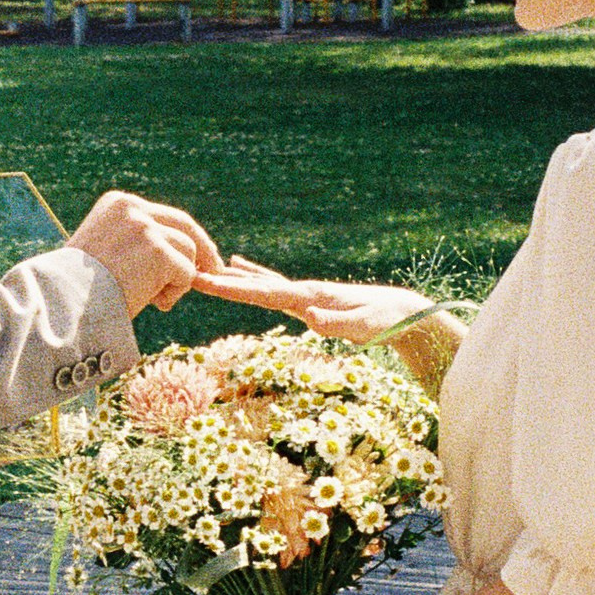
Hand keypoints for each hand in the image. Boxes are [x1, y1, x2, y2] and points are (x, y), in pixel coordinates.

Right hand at [71, 190, 225, 317]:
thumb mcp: (103, 251)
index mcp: (117, 203)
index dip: (183, 236)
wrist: (62, 303)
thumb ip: (134, 243)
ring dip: (178, 281)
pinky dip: (175, 293)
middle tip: (215, 271)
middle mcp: (133, 209)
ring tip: (152, 300)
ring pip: (188, 253)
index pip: (163, 215)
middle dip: (203, 250)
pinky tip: (151, 303)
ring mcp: (147, 228)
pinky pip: (187, 275)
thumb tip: (172, 255)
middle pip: (184, 225)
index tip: (199, 252)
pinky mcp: (159, 252)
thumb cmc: (76, 288)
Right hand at [196, 255, 435, 341]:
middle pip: (256, 285)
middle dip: (224, 281)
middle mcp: (302, 290)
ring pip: (260, 283)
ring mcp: (305, 292)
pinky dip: (253, 276)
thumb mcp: (366, 327)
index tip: (206, 282)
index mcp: (309, 296)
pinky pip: (272, 286)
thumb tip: (311, 317)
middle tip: (191, 274)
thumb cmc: (386, 322)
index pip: (264, 292)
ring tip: (205, 270)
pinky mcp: (309, 298)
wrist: (402, 311)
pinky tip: (239, 267)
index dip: (234, 289)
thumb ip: (339, 324)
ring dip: (233, 277)